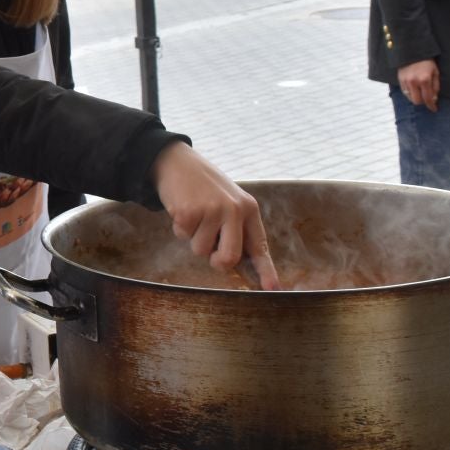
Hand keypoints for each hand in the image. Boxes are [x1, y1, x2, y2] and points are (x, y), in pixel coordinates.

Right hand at [150, 144, 278, 289]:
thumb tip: (234, 262)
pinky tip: (182, 208)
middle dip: (217, 262)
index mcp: (248, 209)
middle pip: (229, 257)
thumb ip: (235, 227)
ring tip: (194, 216)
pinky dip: (179, 227)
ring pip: (201, 250)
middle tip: (211, 253)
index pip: (259, 245)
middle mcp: (233, 210)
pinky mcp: (189, 212)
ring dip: (193, 238)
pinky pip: (182, 236)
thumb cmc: (204, 186)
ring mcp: (211, 211)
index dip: (266, 270)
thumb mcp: (228, 201)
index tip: (272, 288)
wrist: (177, 161)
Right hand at [397, 59, 439, 110]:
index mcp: (425, 80)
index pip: (428, 98)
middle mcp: (414, 82)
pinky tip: (414, 89)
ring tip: (420, 92)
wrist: (413, 51)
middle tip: (427, 98)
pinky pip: (405, 92)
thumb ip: (435, 86)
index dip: (431, 105)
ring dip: (416, 97)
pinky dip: (410, 93)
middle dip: (423, 102)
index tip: (434, 109)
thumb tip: (434, 98)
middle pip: (417, 101)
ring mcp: (406, 81)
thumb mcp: (435, 72)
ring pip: (410, 98)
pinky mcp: (400, 80)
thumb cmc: (427, 61)